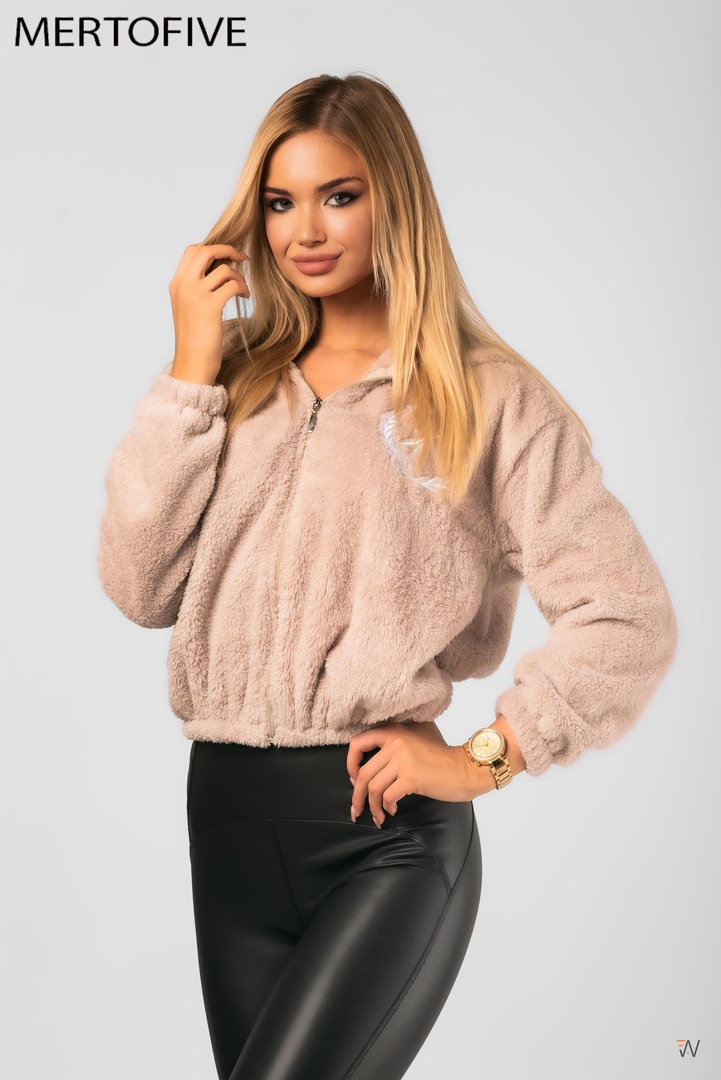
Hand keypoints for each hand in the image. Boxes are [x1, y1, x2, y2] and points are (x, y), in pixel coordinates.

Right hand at [168, 242, 249, 385]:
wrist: (192, 363)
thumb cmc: (195, 338)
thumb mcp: (190, 308)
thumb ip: (198, 287)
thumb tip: (220, 267)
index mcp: (176, 284)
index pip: (192, 251)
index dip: (213, 247)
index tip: (227, 255)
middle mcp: (183, 286)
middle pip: (206, 250)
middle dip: (227, 249)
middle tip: (242, 257)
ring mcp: (195, 294)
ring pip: (224, 268)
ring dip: (238, 276)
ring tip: (242, 290)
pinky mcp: (210, 306)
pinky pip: (232, 284)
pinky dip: (242, 288)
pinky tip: (245, 296)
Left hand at [346, 721, 495, 826]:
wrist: (466, 768)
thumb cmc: (442, 759)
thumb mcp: (416, 741)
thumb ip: (394, 745)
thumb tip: (367, 766)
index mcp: (393, 732)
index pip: (358, 743)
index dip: (350, 763)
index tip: (353, 777)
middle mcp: (395, 743)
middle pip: (362, 773)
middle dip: (357, 795)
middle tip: (356, 809)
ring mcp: (403, 760)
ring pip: (373, 788)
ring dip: (372, 807)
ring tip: (378, 816)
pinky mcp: (411, 777)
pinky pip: (387, 797)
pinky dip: (387, 807)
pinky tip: (392, 811)